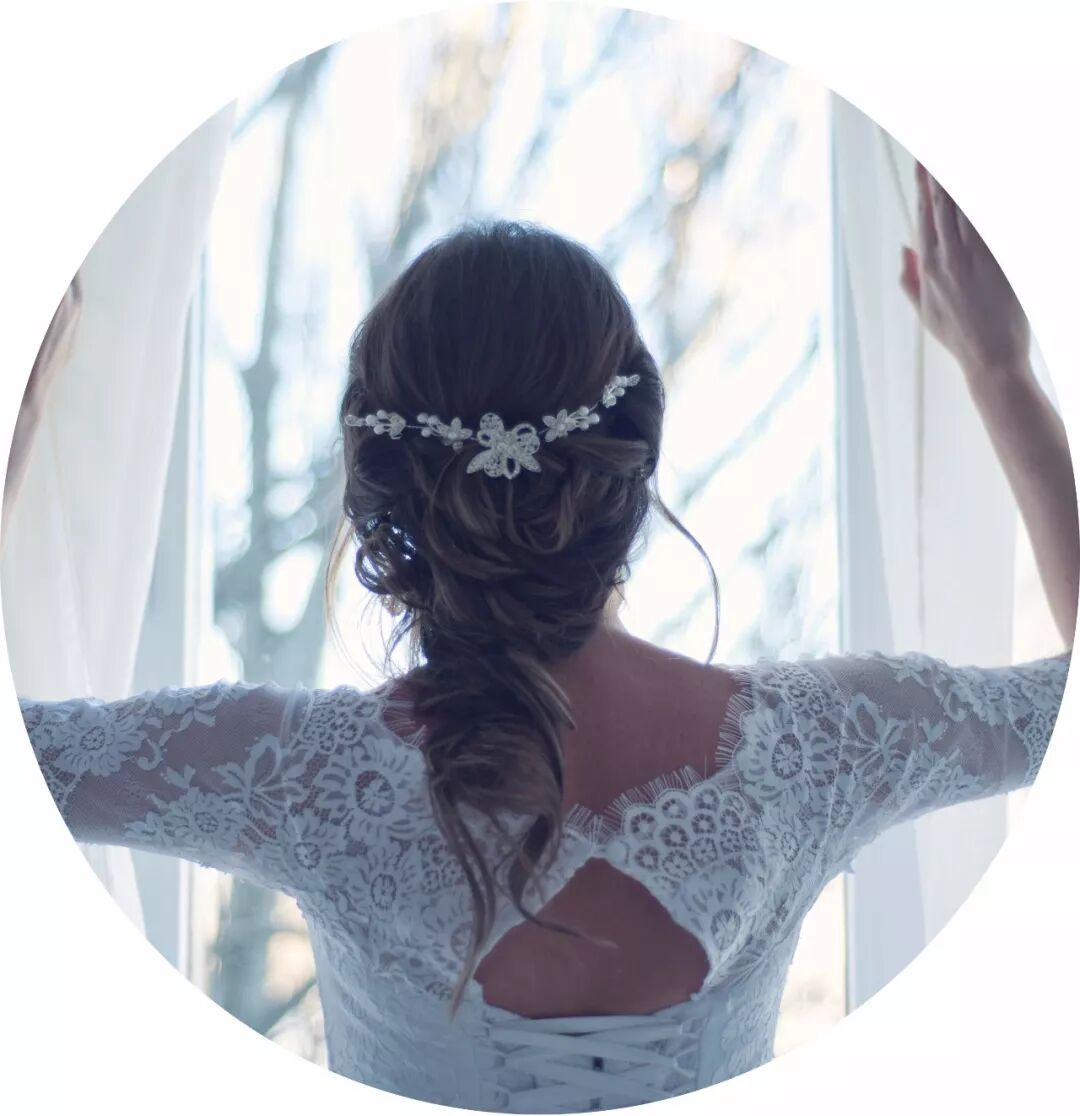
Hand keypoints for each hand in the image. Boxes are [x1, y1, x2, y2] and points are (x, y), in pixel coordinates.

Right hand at [901, 163, 1030, 379]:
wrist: (991, 358)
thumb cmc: (959, 337)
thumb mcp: (924, 311)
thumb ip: (910, 278)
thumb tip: (904, 247)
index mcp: (929, 268)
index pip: (923, 215)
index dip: (923, 185)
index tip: (922, 161)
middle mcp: (949, 258)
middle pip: (943, 203)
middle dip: (939, 172)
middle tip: (934, 148)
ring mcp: (975, 258)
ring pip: (966, 207)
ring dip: (959, 181)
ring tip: (953, 160)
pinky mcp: (999, 262)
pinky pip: (989, 224)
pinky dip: (982, 202)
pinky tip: (979, 186)